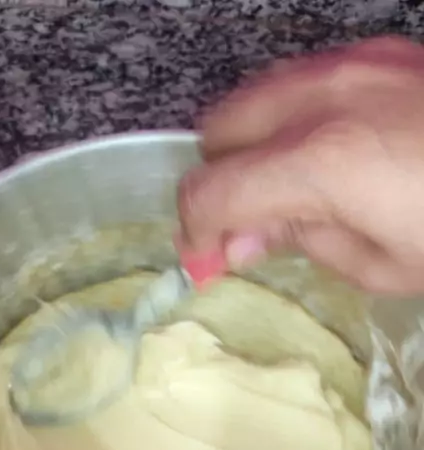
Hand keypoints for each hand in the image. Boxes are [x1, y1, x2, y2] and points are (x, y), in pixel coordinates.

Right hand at [178, 36, 423, 293]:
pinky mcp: (378, 54)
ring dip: (250, 147)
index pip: (212, 192)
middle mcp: (324, 99)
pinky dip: (290, 120)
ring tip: (283, 191)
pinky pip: (300, 81)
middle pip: (217, 132)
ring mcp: (351, 66)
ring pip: (253, 97)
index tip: (206, 260)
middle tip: (246, 227)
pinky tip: (320, 155)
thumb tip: (246, 236)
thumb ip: (302, 242)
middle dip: (220, 184)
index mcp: (323, 162)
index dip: (196, 234)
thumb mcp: (383, 266)